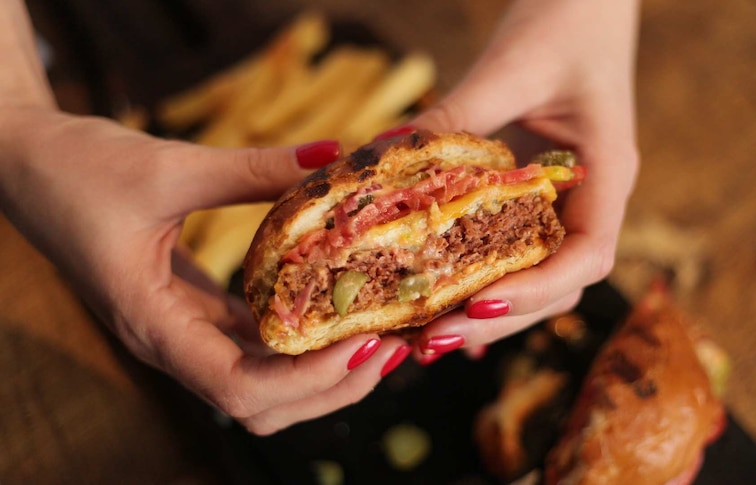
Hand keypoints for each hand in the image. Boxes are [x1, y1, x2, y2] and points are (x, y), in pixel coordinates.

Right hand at [0, 108, 410, 434]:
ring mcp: (181, 331)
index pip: (241, 389)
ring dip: (319, 370)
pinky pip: (251, 344)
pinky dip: (296, 341)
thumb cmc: (77, 169)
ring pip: (259, 383)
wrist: (24, 163)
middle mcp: (170, 342)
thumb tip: (331, 157)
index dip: (309, 380)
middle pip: (261, 404)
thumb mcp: (168, 166)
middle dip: (329, 386)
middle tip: (388, 345)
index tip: (365, 343)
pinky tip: (333, 310)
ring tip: (374, 333)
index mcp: (153, 324)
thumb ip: (252, 169)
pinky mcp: (190, 310)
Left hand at [410, 0, 640, 358]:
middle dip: (497, 317)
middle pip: (556, 284)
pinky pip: (512, 248)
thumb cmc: (566, 19)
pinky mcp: (536, 194)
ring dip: (484, 308)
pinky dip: (477, 279)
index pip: (589, 255)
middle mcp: (591, 199)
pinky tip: (437, 304)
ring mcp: (566, 201)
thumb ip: (458, 115)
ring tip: (424, 334)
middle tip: (430, 339)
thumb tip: (383, 158)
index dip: (536, 290)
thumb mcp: (511, 66)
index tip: (477, 306)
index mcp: (608, 173)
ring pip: (534, 275)